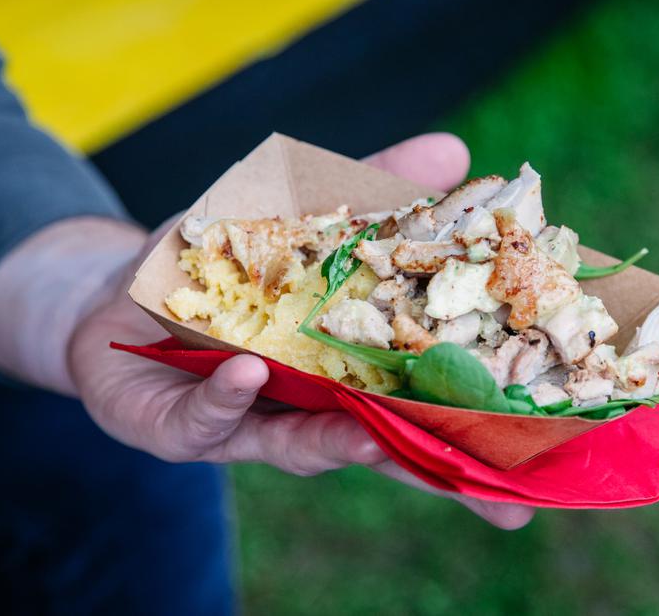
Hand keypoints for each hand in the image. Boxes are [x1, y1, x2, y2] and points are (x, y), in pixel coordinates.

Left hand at [0, 133, 533, 528]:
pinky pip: (209, 420)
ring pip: (305, 448)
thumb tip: (458, 152)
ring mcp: (251, 425)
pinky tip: (246, 375)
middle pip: (386, 448)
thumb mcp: (297, 214)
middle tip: (498, 507)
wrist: (113, 292)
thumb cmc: (218, 263)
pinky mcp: (183, 428)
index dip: (481, 422)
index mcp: (351, 366)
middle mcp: (312, 407)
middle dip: (437, 475)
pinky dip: (228, 399)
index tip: (545, 443)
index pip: (428, 397)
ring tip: (375, 442)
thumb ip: (372, 189)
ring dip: (342, 446)